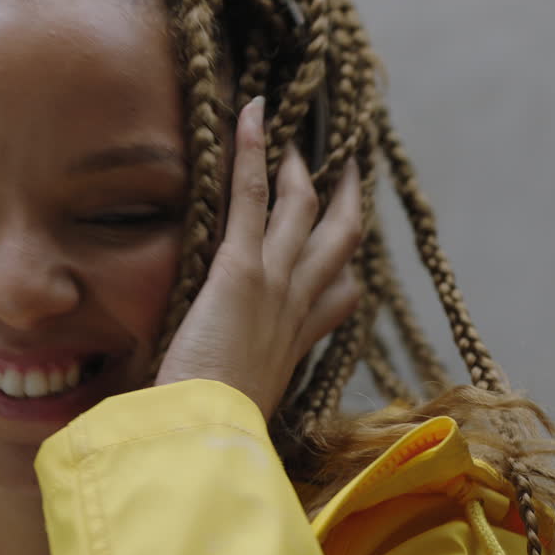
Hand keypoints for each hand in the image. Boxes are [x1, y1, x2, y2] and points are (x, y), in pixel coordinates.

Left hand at [155, 96, 363, 417]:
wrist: (205, 440)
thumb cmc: (209, 435)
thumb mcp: (239, 417)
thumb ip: (239, 397)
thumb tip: (213, 405)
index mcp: (294, 347)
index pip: (337, 301)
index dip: (347, 272)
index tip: (350, 259)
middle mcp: (296, 310)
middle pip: (339, 241)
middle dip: (344, 200)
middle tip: (344, 167)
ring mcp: (276, 284)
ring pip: (303, 208)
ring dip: (300, 167)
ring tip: (296, 134)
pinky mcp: (242, 270)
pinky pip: (254, 198)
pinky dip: (253, 152)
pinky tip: (252, 113)